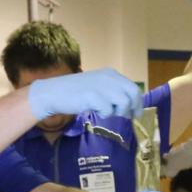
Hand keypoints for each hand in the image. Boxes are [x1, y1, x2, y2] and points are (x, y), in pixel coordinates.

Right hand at [26, 68, 142, 120]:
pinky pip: (108, 110)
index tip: (135, 114)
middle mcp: (109, 77)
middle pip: (133, 94)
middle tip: (126, 117)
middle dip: (132, 108)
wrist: (54, 93)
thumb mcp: (98, 87)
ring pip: (123, 103)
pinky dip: (104, 114)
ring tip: (105, 112)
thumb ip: (113, 93)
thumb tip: (130, 107)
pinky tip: (95, 110)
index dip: (137, 103)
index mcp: (111, 74)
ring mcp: (102, 85)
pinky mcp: (94, 95)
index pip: (133, 88)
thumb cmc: (76, 93)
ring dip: (117, 112)